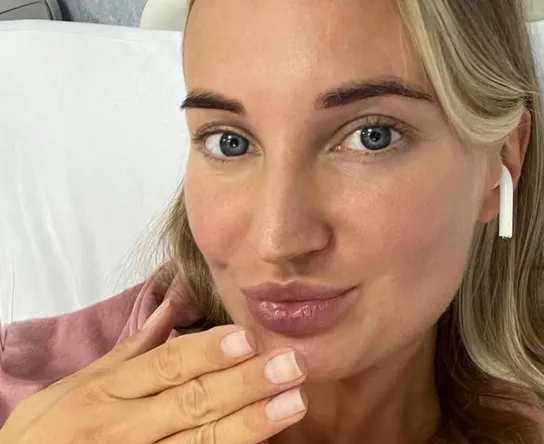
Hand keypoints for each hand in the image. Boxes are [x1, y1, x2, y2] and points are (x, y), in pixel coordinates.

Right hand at [0, 300, 307, 442]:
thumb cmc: (52, 430)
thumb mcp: (80, 384)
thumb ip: (132, 350)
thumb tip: (172, 305)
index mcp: (107, 392)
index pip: (166, 367)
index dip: (208, 353)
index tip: (248, 338)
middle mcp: (123, 427)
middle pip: (192, 402)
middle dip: (245, 384)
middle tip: (291, 366)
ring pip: (200, 442)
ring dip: (250, 423)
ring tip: (291, 403)